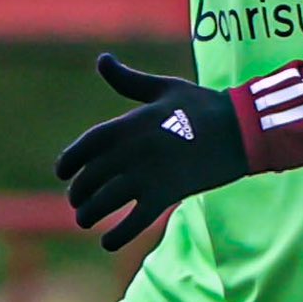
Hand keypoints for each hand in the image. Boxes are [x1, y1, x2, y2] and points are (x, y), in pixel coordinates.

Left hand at [52, 52, 249, 249]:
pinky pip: (134, 221)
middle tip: (77, 202)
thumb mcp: (163, 87)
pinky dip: (118, 235)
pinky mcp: (167, 195)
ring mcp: (149, 174)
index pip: (86, 146)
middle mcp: (133, 150)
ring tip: (85, 220)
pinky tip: (107, 242)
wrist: (240, 129)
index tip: (62, 173)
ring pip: (106, 201)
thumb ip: (128, 80)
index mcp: (129, 123)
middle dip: (78, 193)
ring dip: (89, 215)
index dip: (69, 161)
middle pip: (91, 177)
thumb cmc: (202, 106)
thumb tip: (102, 59)